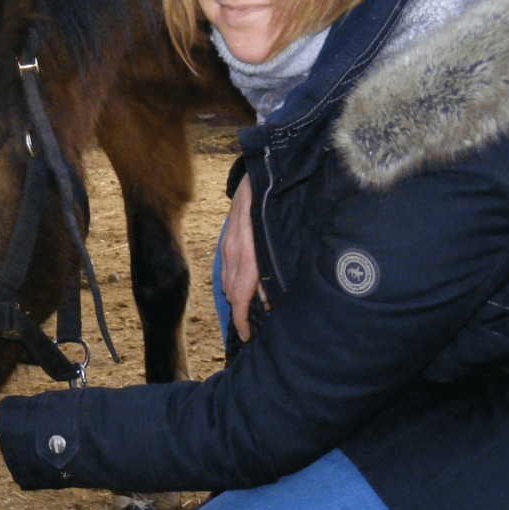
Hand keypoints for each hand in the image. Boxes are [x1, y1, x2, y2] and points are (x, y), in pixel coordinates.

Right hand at [220, 174, 268, 342]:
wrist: (263, 173)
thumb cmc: (279, 206)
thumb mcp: (282, 241)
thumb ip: (273, 273)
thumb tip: (267, 300)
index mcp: (247, 256)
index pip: (239, 298)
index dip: (242, 321)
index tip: (245, 336)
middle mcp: (232, 252)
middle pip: (231, 293)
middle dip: (242, 311)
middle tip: (257, 323)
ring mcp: (227, 244)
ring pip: (227, 281)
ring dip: (240, 295)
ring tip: (256, 303)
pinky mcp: (226, 237)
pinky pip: (227, 267)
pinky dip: (237, 280)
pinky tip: (250, 281)